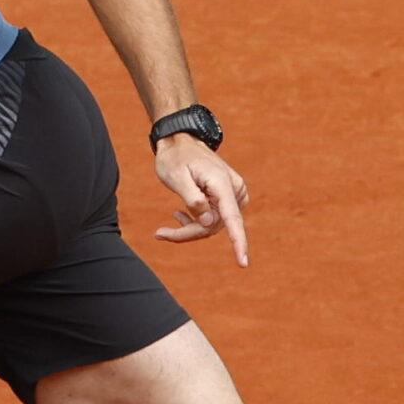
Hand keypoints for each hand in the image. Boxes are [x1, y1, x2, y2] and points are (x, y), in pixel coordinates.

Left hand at [152, 135, 249, 266]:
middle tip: (160, 234)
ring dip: (192, 228)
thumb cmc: (175, 158)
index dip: (238, 242)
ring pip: (215, 224)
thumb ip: (193, 200)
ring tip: (170, 221)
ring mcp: (233, 193)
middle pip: (216, 225)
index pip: (232, 219)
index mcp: (222, 184)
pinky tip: (179, 215)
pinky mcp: (229, 197)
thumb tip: (209, 222)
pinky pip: (216, 217)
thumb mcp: (176, 178)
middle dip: (190, 233)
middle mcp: (234, 189)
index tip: (243, 262)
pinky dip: (197, 221)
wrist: (181, 141)